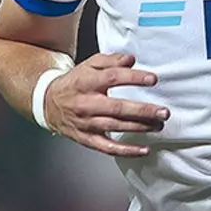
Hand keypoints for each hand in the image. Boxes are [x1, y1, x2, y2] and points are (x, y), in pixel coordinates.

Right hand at [44, 52, 168, 157]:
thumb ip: (110, 60)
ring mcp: (86, 124)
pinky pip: (108, 148)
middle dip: (143, 111)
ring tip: (158, 125)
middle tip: (163, 112)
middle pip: (117, 108)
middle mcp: (86, 104)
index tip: (152, 80)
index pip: (113, 78)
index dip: (133, 78)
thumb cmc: (75, 83)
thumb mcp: (89, 65)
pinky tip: (143, 149)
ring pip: (115, 127)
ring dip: (140, 128)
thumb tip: (130, 60)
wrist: (48, 103)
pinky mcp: (87, 139)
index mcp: (87, 82)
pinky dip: (127, 151)